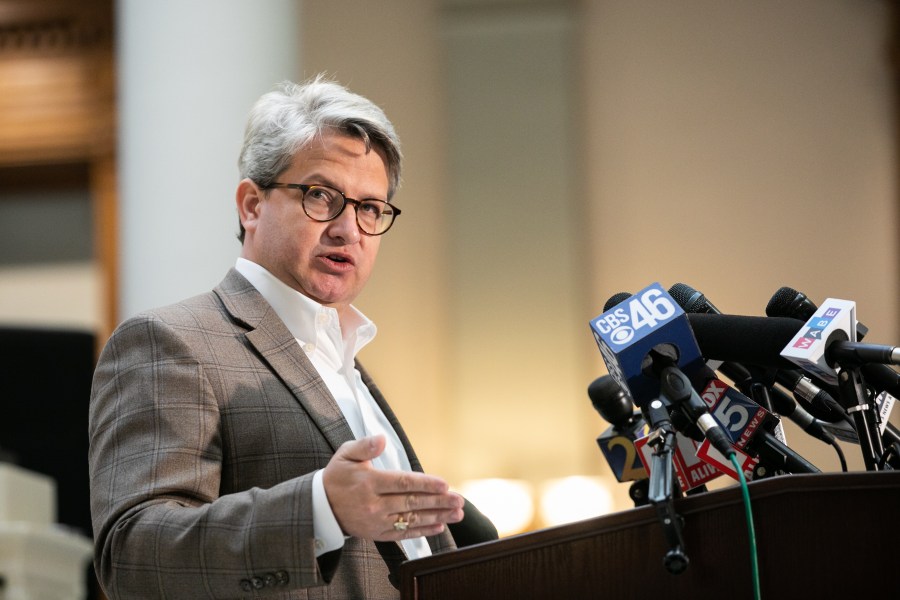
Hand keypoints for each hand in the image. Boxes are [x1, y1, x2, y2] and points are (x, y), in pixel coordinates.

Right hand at [322, 435, 463, 540]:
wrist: (320, 506)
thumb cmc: (337, 476)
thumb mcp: (346, 454)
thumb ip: (365, 446)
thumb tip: (382, 439)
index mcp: (368, 482)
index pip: (402, 483)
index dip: (425, 484)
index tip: (444, 484)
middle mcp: (373, 504)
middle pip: (411, 503)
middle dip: (438, 502)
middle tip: (459, 500)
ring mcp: (376, 521)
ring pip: (411, 520)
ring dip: (437, 517)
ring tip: (457, 514)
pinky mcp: (377, 534)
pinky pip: (403, 534)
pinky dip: (423, 531)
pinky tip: (439, 526)